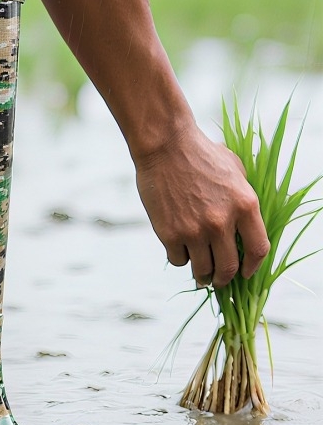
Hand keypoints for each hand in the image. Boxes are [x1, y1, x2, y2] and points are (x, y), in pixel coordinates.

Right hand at [134, 123, 269, 287]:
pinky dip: (180, 258)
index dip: (253, 267)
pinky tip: (179, 248)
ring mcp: (195, 230)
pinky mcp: (170, 234)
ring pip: (202, 269)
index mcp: (245, 206)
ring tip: (199, 274)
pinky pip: (178, 260)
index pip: (259, 250)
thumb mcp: (235, 171)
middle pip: (229, 267)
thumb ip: (242, 199)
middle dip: (224, 278)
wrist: (165, 146)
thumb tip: (244, 224)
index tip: (246, 273)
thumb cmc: (200, 154)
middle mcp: (222, 222)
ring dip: (202, 275)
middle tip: (218, 279)